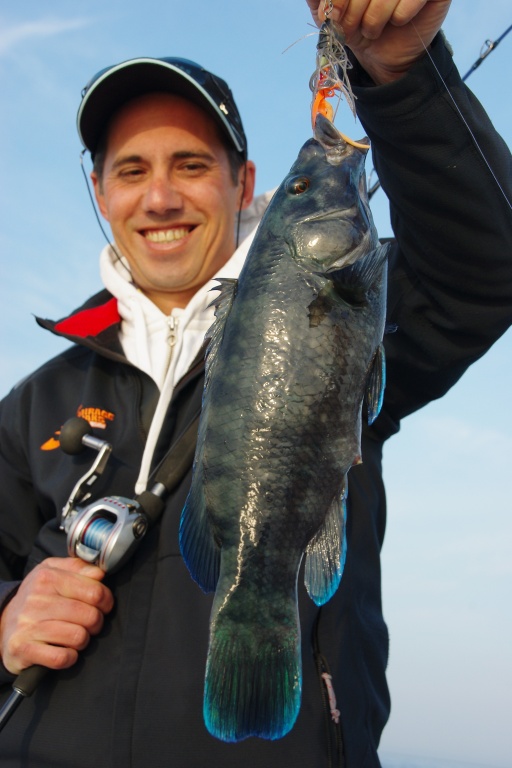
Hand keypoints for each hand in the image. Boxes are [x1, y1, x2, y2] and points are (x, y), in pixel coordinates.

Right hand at [0, 558, 113, 674]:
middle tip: (91, 623)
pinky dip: (70, 657)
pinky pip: (61, 658)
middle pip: (89, 616)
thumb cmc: (37, 597)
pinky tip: (66, 650)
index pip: (94, 591)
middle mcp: (36, 600)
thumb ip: (78, 567)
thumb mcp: (53, 571)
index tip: (104, 605)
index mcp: (48, 577)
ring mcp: (28, 625)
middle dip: (97, 622)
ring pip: (78, 636)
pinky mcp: (23, 649)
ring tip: (76, 635)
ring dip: (83, 640)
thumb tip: (99, 573)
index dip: (106, 600)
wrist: (3, 622)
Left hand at [306, 0, 451, 83]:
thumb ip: (319, 0)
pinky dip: (399, 17)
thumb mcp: (332, 13)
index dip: (337, 0)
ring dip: (374, 18)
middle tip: (350, 28)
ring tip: (373, 30)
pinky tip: (398, 23)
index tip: (330, 16)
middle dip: (352, 9)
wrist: (385, 55)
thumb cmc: (359, 25)